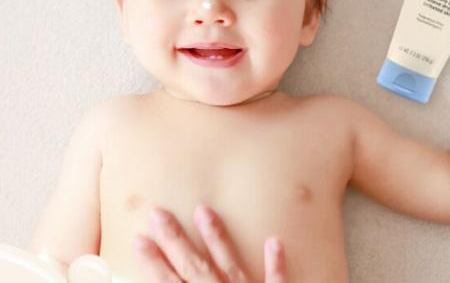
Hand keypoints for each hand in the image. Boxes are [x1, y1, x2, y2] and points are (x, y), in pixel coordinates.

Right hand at [133, 204, 285, 281]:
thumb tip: (163, 279)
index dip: (153, 262)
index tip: (138, 238)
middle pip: (194, 266)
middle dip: (174, 239)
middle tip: (158, 211)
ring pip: (229, 265)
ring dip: (216, 238)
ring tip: (204, 209)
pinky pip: (276, 282)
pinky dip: (275, 263)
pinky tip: (273, 240)